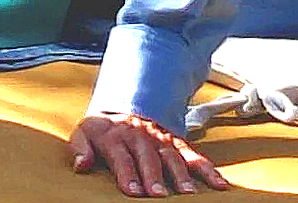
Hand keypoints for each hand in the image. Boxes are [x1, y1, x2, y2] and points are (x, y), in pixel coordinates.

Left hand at [69, 111, 228, 193]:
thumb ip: (79, 147)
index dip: (127, 173)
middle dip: (154, 176)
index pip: (121, 155)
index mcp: (115, 135)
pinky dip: (206, 168)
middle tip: (158, 195)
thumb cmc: (102, 129)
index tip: (132, 192)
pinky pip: (192, 154)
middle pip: (148, 156)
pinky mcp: (175, 141)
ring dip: (180, 174)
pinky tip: (218, 184)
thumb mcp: (84, 131)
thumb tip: (80, 164)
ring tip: (187, 193)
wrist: (122, 104)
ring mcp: (159, 138)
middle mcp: (139, 136)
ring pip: (172, 156)